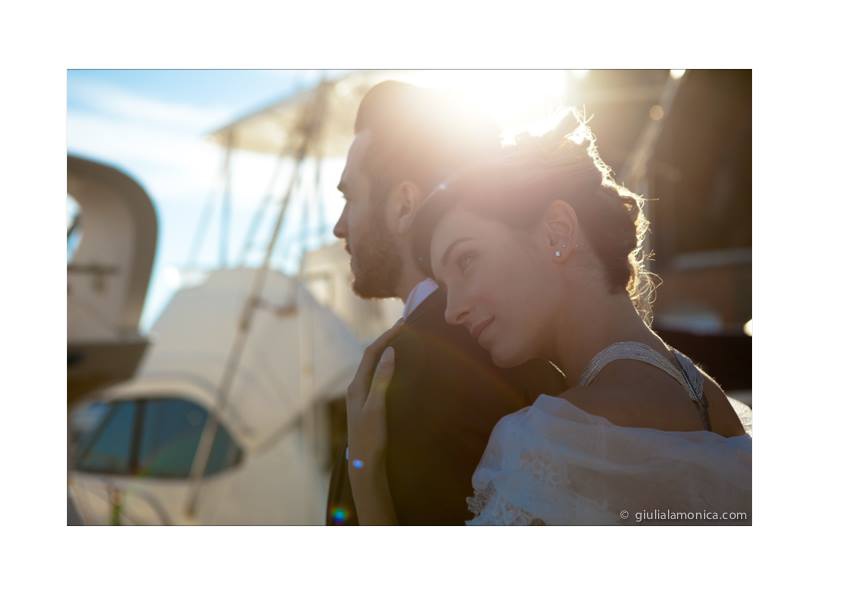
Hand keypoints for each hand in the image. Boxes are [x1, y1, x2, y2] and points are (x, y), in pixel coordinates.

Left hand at [346, 318, 403, 473]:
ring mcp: (361, 397)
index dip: (386, 337)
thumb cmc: (370, 438)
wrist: (364, 465)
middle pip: (371, 357)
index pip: (371, 353)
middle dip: (386, 341)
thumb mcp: (377, 407)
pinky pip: (377, 378)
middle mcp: (356, 388)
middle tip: (403, 328)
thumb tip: (389, 351)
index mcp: (356, 386)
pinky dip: (387, 368)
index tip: (402, 325)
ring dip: (386, 353)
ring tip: (401, 343)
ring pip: (373, 368)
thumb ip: (382, 379)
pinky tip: (397, 370)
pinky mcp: (368, 405)